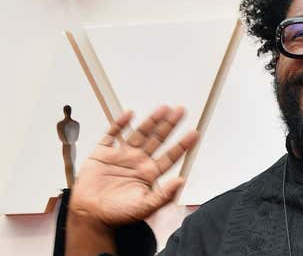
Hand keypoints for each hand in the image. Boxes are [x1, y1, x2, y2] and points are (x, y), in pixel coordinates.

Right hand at [69, 105, 198, 227]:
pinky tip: (129, 114)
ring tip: (164, 108)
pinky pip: (112, 134)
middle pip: (157, 139)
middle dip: (169, 125)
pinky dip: (120, 124)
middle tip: (180, 111)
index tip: (194, 133)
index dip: (182, 144)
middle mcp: (138, 162)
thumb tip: (181, 181)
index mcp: (149, 174)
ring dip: (151, 121)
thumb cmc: (116, 214)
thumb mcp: (144, 207)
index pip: (170, 156)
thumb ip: (163, 195)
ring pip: (139, 133)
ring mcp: (121, 156)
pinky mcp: (103, 153)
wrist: (88, 215)